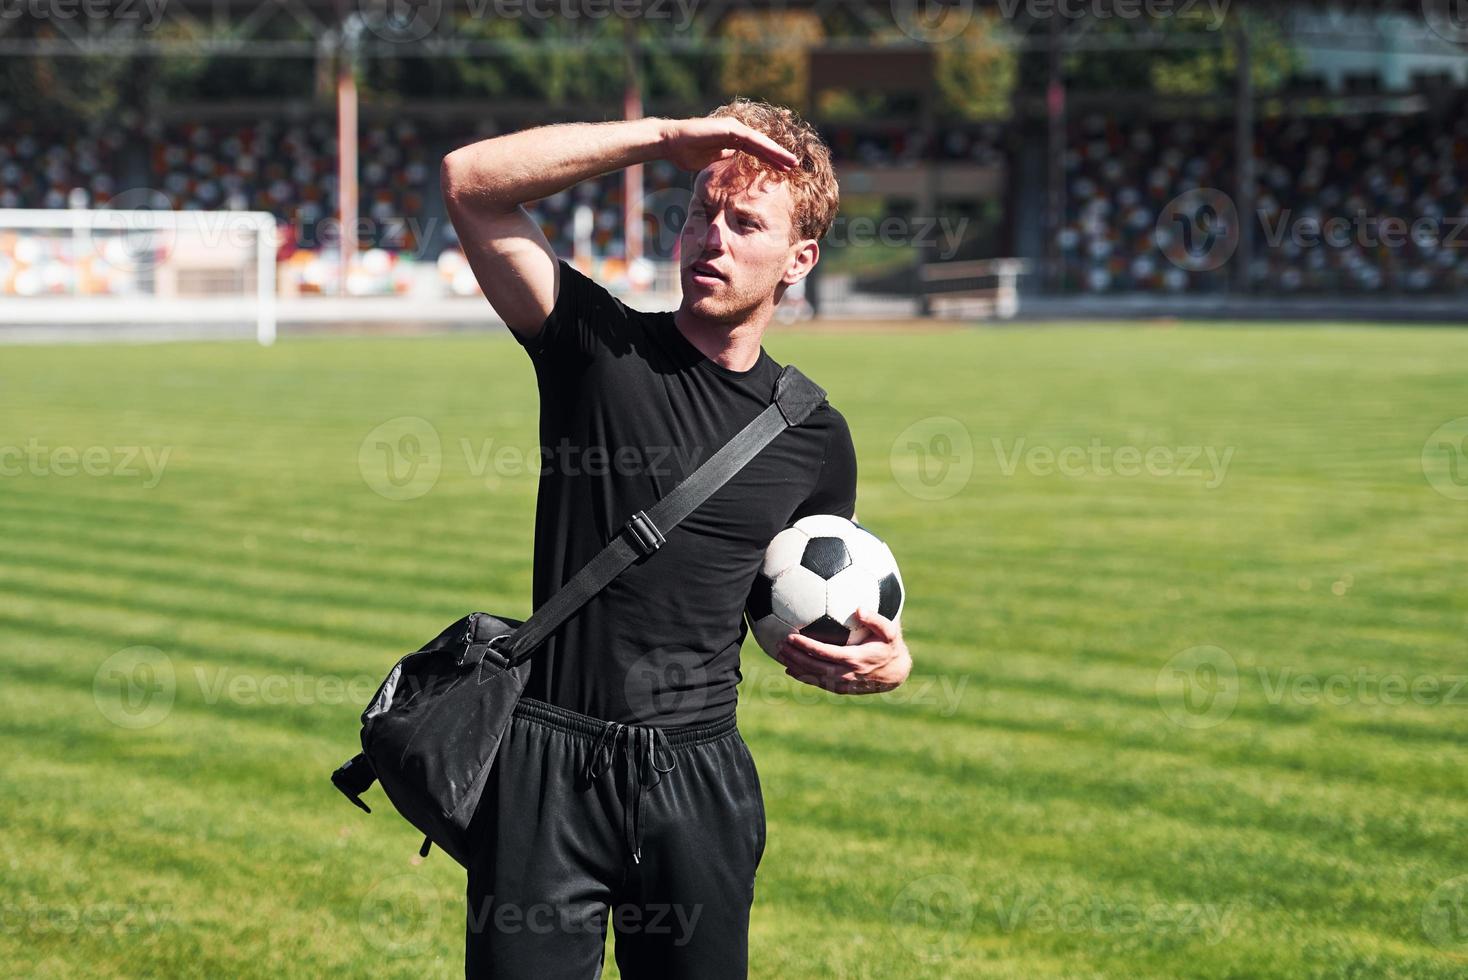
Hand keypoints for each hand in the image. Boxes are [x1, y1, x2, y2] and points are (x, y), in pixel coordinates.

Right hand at [658, 117, 798, 173]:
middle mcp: (735, 131)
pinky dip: (766, 147)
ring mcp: (733, 128)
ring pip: (761, 142)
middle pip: (762, 147)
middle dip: (778, 157)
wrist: (670, 142)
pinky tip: (778, 155)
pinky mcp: (730, 128)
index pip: (756, 152)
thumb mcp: (711, 162)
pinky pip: (752, 139)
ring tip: (792, 162)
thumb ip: (723, 161)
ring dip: (777, 152)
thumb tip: (732, 167)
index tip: (783, 171)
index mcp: (731, 140)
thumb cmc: (685, 153)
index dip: (770, 161)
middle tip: (795, 166)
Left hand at [772, 607, 910, 695]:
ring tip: (779, 655)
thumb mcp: (890, 631)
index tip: (791, 636)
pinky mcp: (840, 689)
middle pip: (813, 666)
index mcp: (854, 659)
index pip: (824, 652)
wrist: (895, 673)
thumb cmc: (890, 647)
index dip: (806, 645)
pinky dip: (803, 677)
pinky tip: (791, 670)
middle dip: (795, 657)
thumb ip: (876, 620)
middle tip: (779, 645)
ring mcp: (842, 683)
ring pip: (813, 676)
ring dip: (795, 666)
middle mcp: (846, 673)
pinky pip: (818, 683)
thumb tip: (860, 608)